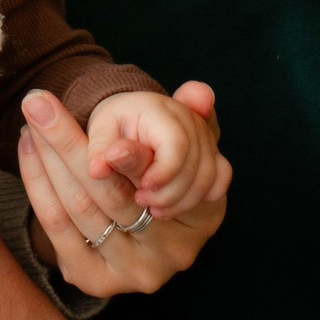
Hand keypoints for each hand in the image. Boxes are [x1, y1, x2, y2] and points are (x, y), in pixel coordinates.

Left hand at [21, 83, 229, 306]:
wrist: (136, 228)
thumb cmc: (161, 174)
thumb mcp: (184, 145)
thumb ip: (194, 117)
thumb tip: (198, 91)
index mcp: (206, 216)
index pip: (158, 178)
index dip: (126, 150)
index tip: (86, 111)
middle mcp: (175, 252)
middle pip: (111, 192)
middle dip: (68, 143)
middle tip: (38, 105)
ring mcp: (135, 271)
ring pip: (80, 207)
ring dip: (48, 159)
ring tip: (31, 120)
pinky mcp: (97, 280)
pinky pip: (58, 227)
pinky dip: (38, 184)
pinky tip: (29, 150)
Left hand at [80, 83, 226, 222]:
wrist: (129, 117)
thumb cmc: (113, 126)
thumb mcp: (100, 133)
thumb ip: (99, 149)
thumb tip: (97, 170)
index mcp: (159, 109)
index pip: (176, 143)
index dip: (164, 172)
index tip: (143, 189)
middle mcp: (188, 118)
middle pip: (196, 163)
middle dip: (171, 191)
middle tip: (142, 201)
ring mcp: (204, 135)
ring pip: (209, 174)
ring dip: (184, 199)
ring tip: (154, 210)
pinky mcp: (212, 152)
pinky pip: (221, 176)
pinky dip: (204, 195)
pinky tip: (180, 205)